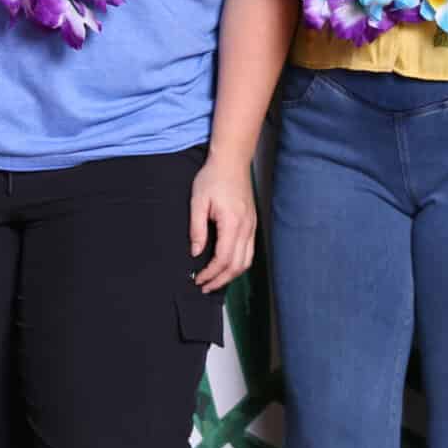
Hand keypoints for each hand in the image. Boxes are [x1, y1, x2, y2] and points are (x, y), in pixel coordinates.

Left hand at [189, 156, 254, 293]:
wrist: (232, 161)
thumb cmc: (214, 177)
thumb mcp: (198, 202)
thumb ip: (197, 229)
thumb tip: (196, 252)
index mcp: (232, 222)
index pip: (224, 258)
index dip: (211, 273)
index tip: (198, 279)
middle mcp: (246, 227)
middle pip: (238, 265)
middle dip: (221, 280)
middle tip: (205, 286)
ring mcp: (252, 226)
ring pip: (247, 260)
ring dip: (231, 275)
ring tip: (215, 280)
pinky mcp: (252, 223)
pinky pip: (249, 251)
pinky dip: (238, 263)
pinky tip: (226, 265)